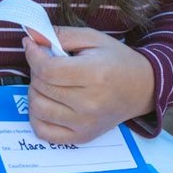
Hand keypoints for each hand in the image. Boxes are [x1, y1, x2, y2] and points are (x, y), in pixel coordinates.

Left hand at [22, 26, 154, 145]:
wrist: (142, 89)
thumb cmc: (117, 60)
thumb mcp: (92, 38)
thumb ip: (60, 35)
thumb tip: (30, 35)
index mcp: (94, 75)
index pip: (47, 70)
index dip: (33, 55)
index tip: (31, 45)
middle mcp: (89, 104)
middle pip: (41, 87)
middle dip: (36, 70)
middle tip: (47, 62)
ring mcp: (85, 124)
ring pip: (38, 109)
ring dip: (35, 91)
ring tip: (49, 82)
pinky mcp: (82, 137)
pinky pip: (43, 132)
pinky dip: (37, 117)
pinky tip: (47, 102)